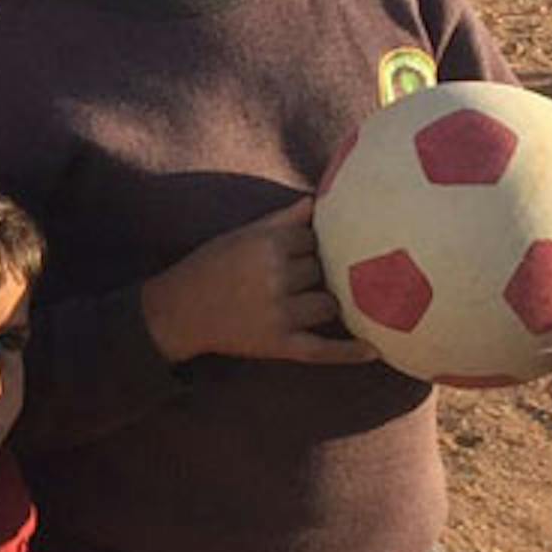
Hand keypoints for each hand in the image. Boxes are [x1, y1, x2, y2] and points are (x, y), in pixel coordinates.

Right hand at [141, 202, 378, 367]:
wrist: (177, 312)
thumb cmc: (209, 267)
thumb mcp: (241, 235)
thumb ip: (281, 219)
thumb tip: (316, 200)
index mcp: (268, 246)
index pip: (315, 240)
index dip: (307, 247)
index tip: (290, 253)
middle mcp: (277, 278)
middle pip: (323, 271)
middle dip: (313, 274)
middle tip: (289, 279)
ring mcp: (281, 314)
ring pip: (329, 304)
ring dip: (323, 303)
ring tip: (304, 303)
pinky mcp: (280, 345)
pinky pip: (323, 349)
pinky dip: (349, 352)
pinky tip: (374, 351)